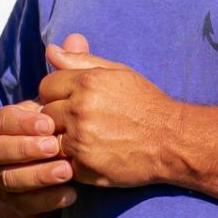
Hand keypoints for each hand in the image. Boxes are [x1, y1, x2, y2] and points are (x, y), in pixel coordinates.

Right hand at [0, 100, 77, 211]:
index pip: (3, 120)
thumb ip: (58, 90)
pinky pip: (24, 204)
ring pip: (8, 179)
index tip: (48, 124)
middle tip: (54, 147)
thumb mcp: (56, 112)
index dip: (22, 123)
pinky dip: (48, 200)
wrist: (58, 175)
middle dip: (25, 149)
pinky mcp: (13, 203)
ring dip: (38, 175)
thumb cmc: (59, 133)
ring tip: (67, 171)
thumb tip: (56, 56)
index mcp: (3, 125)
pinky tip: (71, 194)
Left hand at [37, 33, 174, 188]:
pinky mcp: (85, 168)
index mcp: (87, 83)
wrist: (172, 141)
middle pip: (44, 114)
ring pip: (50, 140)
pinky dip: (74, 162)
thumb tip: (50, 50)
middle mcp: (80, 111)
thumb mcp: (117, 73)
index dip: (56, 94)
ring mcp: (81, 141)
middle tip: (80, 123)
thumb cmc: (146, 103)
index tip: (71, 101)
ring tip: (87, 140)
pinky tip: (93, 156)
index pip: (46, 86)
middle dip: (58, 118)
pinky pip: (64, 163)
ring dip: (64, 141)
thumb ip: (81, 61)